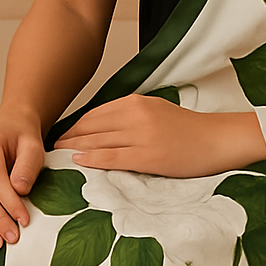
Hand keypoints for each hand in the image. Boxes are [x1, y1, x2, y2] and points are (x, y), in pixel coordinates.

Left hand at [54, 94, 265, 177]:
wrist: (218, 139)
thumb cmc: (189, 129)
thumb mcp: (157, 111)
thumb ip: (130, 116)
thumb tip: (101, 130)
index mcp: (136, 102)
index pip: (94, 114)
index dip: (73, 127)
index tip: (58, 136)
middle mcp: (135, 115)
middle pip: (90, 127)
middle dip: (67, 138)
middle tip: (47, 149)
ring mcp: (141, 135)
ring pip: (96, 142)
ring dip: (72, 150)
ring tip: (55, 158)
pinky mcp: (148, 156)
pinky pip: (112, 157)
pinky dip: (91, 160)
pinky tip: (77, 163)